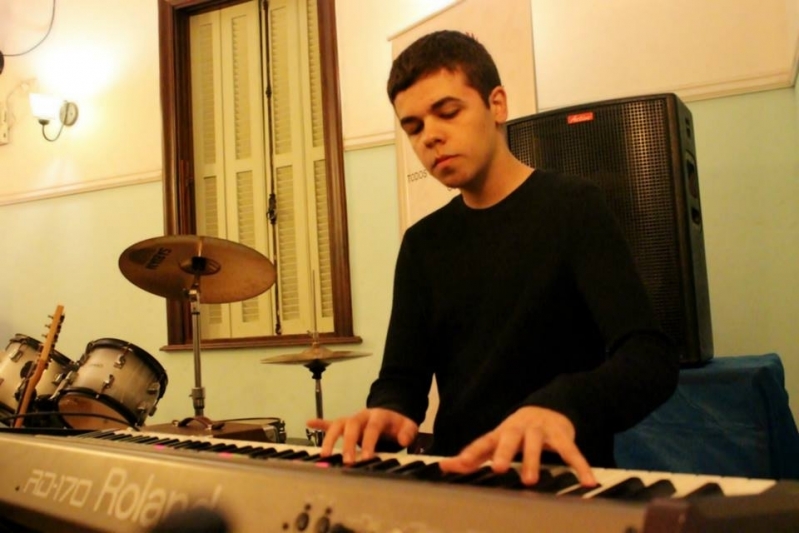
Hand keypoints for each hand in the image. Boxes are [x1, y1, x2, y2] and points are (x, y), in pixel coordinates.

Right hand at [307, 408, 417, 463]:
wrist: (391, 414)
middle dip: (348, 443)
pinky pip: (330, 422)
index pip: (372, 429)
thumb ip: (408, 432)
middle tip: (346, 461)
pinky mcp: (344, 424)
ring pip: (337, 424)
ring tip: (324, 455)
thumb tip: (403, 440)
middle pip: (352, 426)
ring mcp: (351, 419)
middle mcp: (361, 416)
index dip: (369, 442)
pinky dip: (319, 423)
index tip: (366, 458)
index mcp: (378, 416)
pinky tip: (308, 423)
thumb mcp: (408, 426)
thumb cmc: (397, 425)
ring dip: (330, 438)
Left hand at [438, 406, 596, 486]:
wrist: (552, 406)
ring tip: (530, 481)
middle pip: (509, 437)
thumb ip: (474, 455)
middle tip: (497, 468)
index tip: (457, 464)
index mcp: (502, 431)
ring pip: (536, 443)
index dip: (470, 453)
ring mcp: (541, 429)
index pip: (483, 441)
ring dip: (532, 460)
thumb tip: (446, 466)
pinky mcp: (562, 434)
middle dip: (504, 452)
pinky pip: (571, 451)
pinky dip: (579, 465)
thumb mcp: (497, 441)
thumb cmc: (518, 431)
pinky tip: (587, 481)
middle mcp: (519, 428)